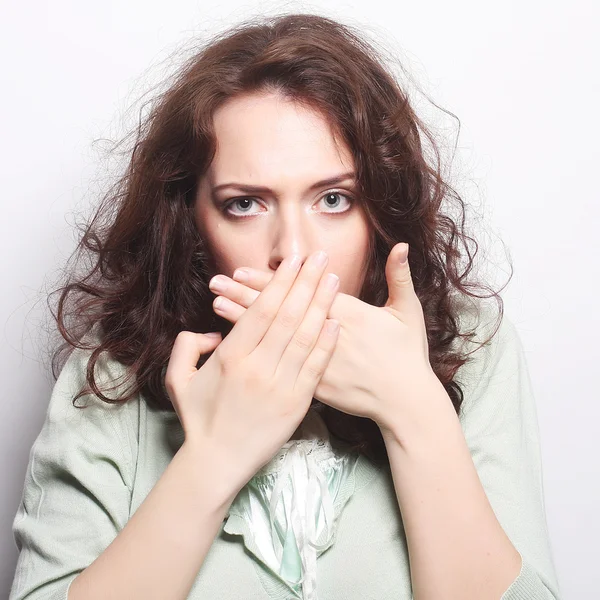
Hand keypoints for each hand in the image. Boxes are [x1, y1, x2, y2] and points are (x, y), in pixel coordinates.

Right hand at [164, 251, 340, 490]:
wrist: (217, 463)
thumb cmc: (197, 420)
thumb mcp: (178, 379)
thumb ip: (187, 346)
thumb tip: (212, 330)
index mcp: (231, 357)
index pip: (261, 310)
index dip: (280, 283)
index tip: (293, 262)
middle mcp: (258, 367)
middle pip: (289, 316)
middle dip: (306, 283)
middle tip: (320, 258)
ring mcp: (281, 386)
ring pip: (306, 337)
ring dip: (322, 305)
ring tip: (333, 280)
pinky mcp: (298, 403)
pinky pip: (316, 367)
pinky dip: (326, 343)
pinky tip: (336, 322)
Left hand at [207, 243, 443, 437]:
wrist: (405, 400)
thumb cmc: (406, 355)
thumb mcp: (408, 312)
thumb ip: (399, 276)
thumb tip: (401, 244)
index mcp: (345, 314)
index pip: (297, 293)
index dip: (268, 281)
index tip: (242, 271)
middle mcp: (324, 335)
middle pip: (277, 311)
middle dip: (244, 294)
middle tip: (217, 281)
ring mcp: (314, 361)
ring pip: (273, 336)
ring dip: (243, 319)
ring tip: (217, 303)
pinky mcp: (311, 385)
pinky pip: (279, 367)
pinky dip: (257, 354)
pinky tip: (236, 345)